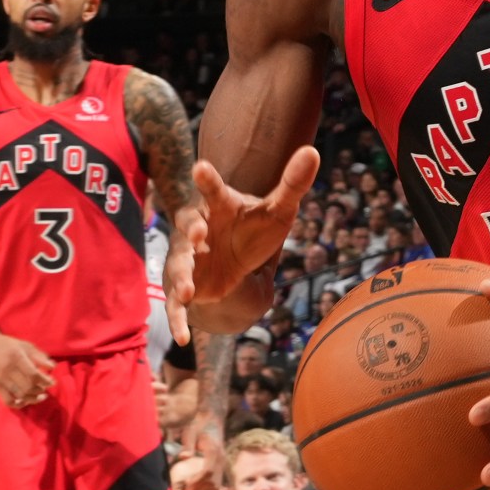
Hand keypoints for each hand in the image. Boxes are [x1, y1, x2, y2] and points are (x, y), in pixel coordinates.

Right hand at [0, 328, 55, 410]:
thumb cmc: (7, 344)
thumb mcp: (25, 345)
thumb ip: (39, 356)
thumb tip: (53, 367)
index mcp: (17, 358)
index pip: (33, 375)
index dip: (45, 381)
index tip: (52, 382)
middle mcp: (8, 370)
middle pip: (28, 387)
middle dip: (40, 390)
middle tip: (46, 389)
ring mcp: (1, 379)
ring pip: (20, 395)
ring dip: (33, 399)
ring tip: (40, 396)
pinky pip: (8, 401)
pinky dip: (19, 404)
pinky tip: (26, 401)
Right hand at [175, 148, 321, 339]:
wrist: (236, 259)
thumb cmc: (254, 227)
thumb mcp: (279, 209)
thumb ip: (293, 183)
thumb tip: (313, 150)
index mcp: (218, 207)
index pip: (214, 191)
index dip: (207, 181)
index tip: (201, 167)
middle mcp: (196, 230)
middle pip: (188, 228)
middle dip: (191, 232)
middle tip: (198, 234)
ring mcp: (187, 259)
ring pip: (179, 267)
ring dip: (181, 277)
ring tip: (188, 290)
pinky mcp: (186, 287)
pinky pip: (176, 304)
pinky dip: (178, 321)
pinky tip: (184, 339)